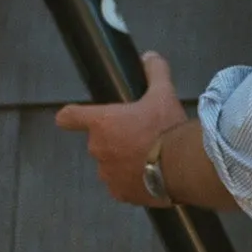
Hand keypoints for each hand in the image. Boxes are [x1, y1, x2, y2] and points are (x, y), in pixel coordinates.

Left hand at [55, 52, 187, 203]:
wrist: (182, 166)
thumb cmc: (167, 128)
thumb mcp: (164, 94)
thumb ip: (155, 72)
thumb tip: (150, 56)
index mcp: (101, 123)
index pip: (70, 117)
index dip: (70, 117)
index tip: (69, 118)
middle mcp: (98, 149)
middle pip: (99, 142)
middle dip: (114, 140)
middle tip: (139, 138)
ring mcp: (107, 174)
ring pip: (110, 165)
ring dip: (122, 162)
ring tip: (149, 160)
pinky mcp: (120, 194)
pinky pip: (121, 186)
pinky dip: (132, 183)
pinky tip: (151, 177)